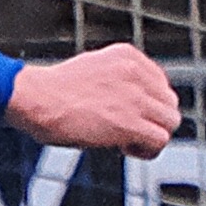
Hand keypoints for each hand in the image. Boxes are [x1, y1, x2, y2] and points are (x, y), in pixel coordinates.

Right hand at [6, 44, 179, 157]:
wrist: (35, 99)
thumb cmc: (51, 91)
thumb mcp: (91, 70)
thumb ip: (114, 79)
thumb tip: (126, 105)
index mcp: (128, 56)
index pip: (160, 84)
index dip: (146, 105)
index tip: (125, 116)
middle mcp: (137, 73)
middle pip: (169, 103)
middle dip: (152, 121)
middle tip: (127, 131)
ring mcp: (136, 97)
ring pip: (170, 122)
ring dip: (152, 136)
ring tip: (127, 142)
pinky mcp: (130, 122)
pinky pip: (160, 140)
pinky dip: (147, 150)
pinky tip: (125, 148)